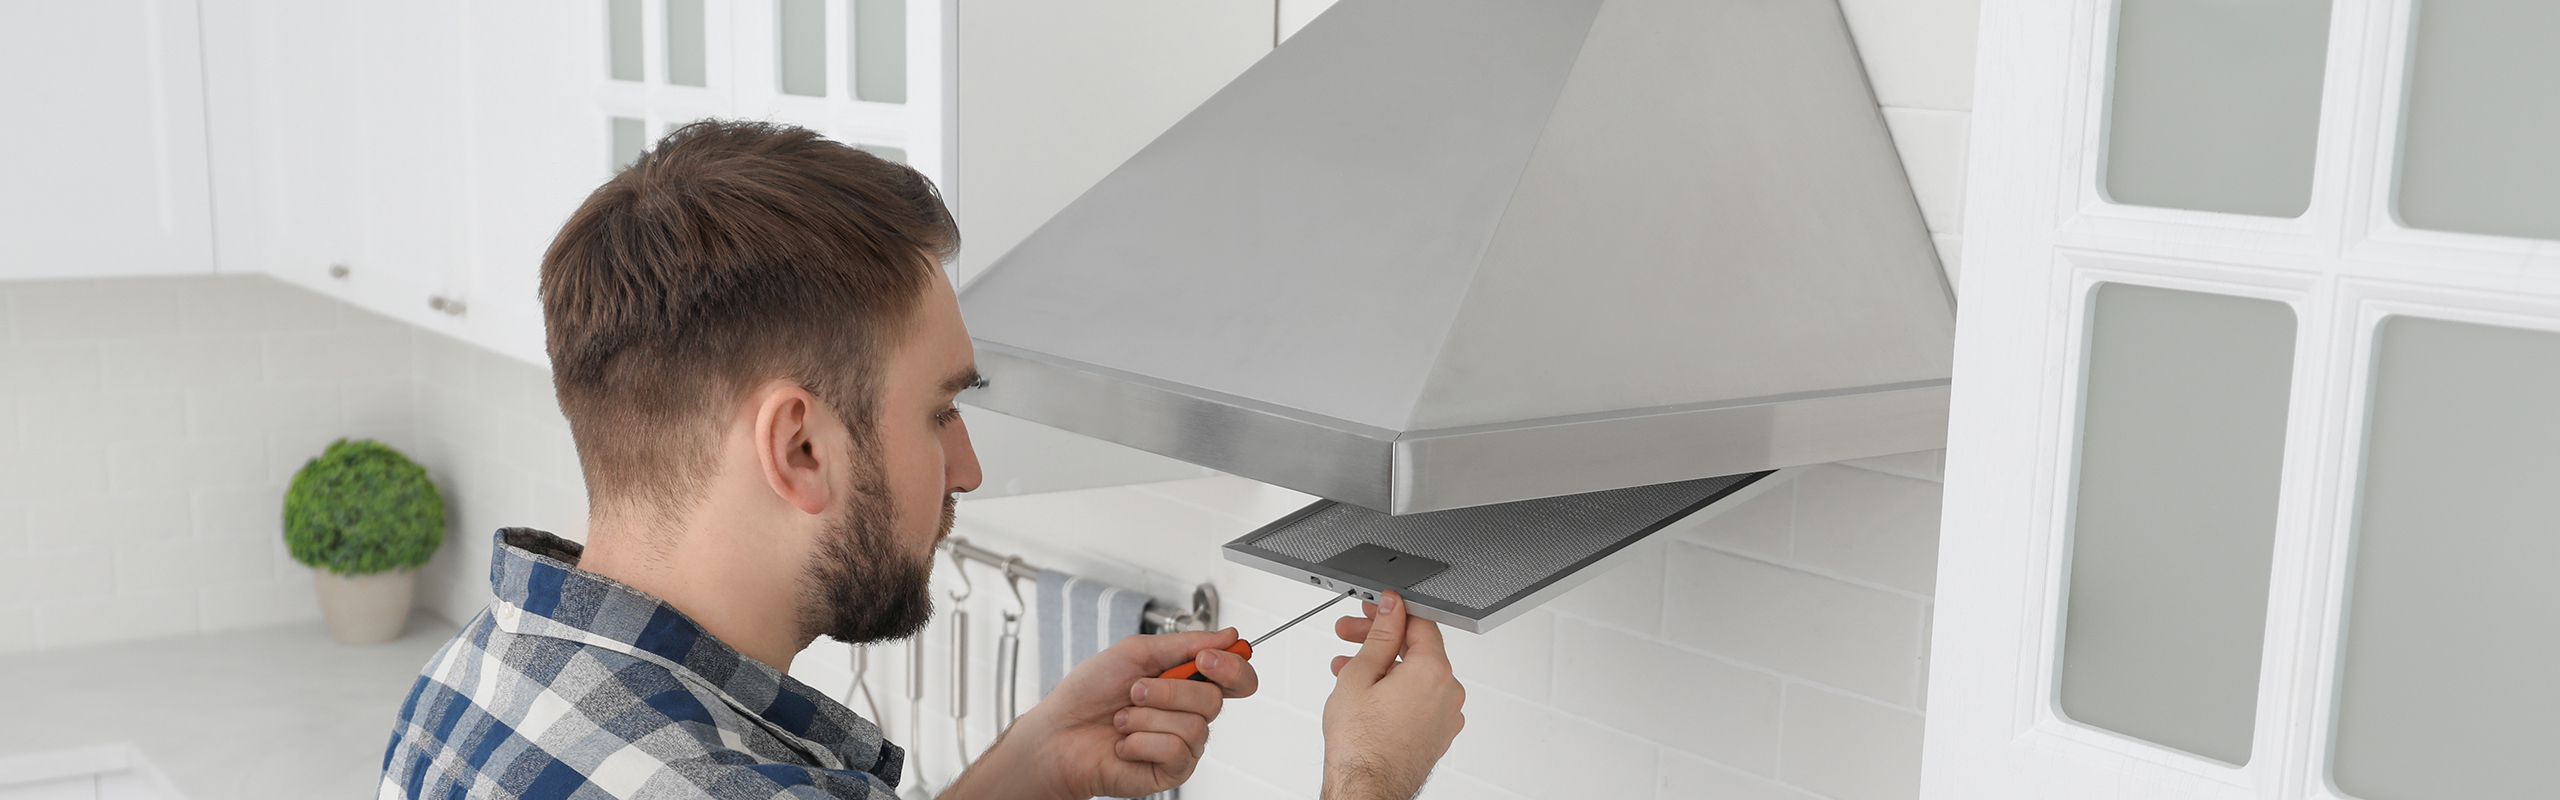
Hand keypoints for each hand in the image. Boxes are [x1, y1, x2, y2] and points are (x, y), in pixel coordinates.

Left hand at [944, 628, 1259, 799]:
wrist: (1058, 733)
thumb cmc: (1089, 693)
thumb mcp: (1136, 652)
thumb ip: (1185, 643)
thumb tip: (1228, 635)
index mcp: (1187, 682)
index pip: (1237, 677)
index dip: (1233, 666)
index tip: (1205, 658)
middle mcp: (1190, 714)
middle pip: (1214, 699)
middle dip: (1168, 690)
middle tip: (1136, 690)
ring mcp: (1183, 745)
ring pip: (1194, 726)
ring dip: (1147, 717)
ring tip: (1123, 719)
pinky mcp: (1171, 771)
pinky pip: (1176, 751)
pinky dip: (1142, 741)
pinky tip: (1125, 743)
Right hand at [1320, 591, 1464, 799]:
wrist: (1365, 789)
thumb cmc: (1360, 744)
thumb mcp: (1361, 674)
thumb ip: (1381, 635)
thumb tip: (1391, 608)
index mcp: (1434, 672)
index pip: (1420, 624)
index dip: (1391, 612)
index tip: (1372, 611)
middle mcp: (1448, 693)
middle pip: (1417, 649)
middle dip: (1380, 639)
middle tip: (1349, 635)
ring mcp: (1446, 716)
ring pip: (1415, 676)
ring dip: (1382, 666)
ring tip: (1346, 668)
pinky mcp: (1438, 733)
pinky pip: (1418, 700)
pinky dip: (1395, 690)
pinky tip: (1365, 692)